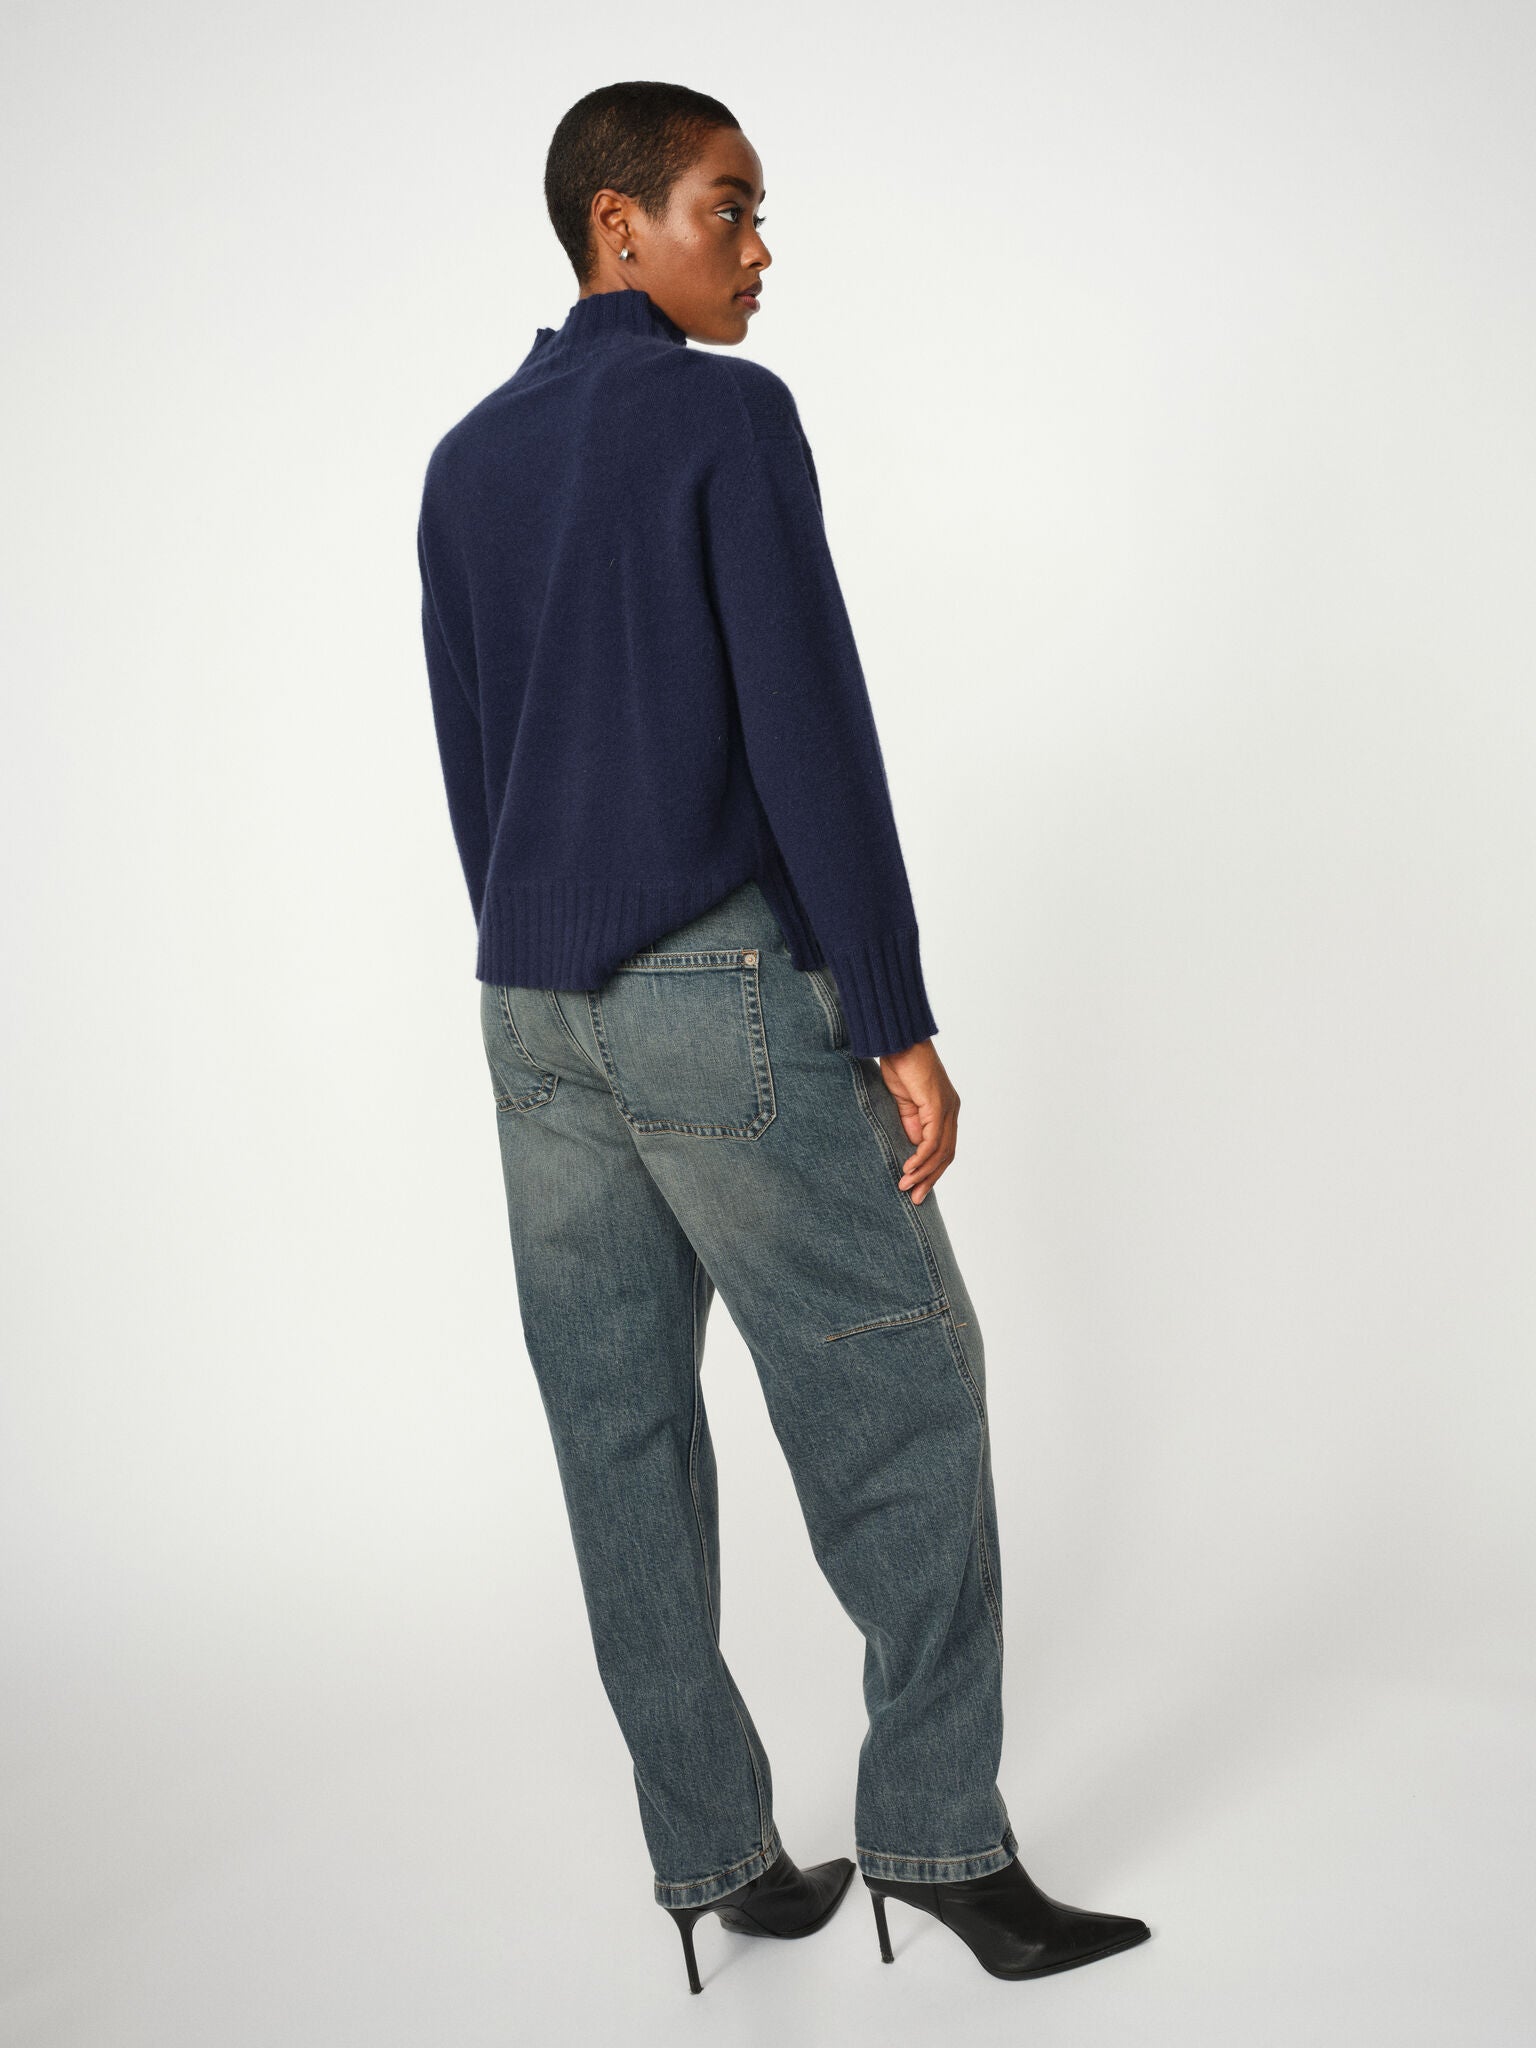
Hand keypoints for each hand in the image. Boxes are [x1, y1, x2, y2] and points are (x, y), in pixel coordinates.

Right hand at [877, 1038, 958, 1203]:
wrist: (898, 1042)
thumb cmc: (899, 1066)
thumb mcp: (903, 1103)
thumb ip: (910, 1124)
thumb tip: (912, 1150)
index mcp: (945, 1110)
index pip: (944, 1148)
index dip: (932, 1171)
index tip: (917, 1187)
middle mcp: (951, 1110)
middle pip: (946, 1155)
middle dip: (930, 1179)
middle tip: (915, 1198)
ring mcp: (947, 1108)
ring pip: (941, 1151)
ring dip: (923, 1172)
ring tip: (907, 1187)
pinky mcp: (937, 1105)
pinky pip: (932, 1140)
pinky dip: (921, 1158)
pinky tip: (909, 1169)